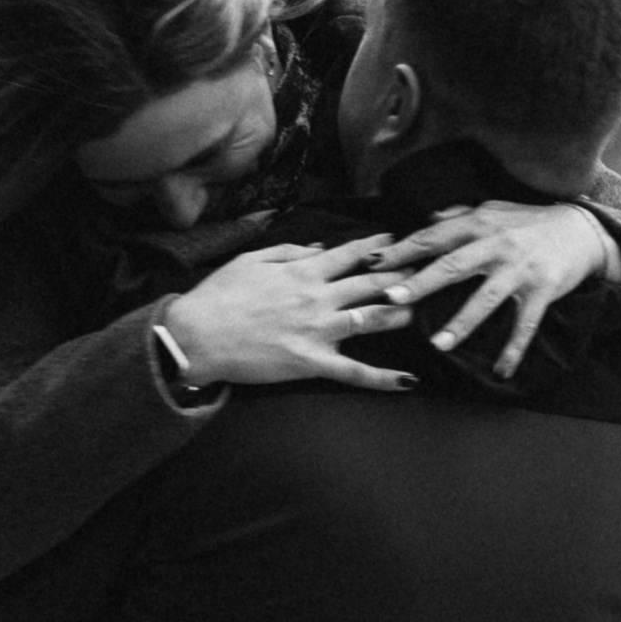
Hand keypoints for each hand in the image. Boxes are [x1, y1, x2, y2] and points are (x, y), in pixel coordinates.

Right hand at [158, 233, 416, 391]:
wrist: (196, 336)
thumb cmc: (218, 296)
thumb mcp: (251, 259)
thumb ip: (290, 250)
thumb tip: (321, 247)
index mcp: (303, 271)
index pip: (349, 254)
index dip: (376, 246)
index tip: (395, 241)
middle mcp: (317, 298)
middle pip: (370, 283)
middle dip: (399, 275)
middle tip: (424, 270)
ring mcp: (318, 331)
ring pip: (371, 319)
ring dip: (400, 313)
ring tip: (421, 308)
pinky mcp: (312, 363)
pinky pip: (354, 372)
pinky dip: (383, 378)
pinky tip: (408, 381)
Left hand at [374, 201, 620, 376]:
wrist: (581, 229)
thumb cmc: (530, 222)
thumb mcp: (493, 210)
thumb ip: (458, 216)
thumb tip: (424, 221)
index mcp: (479, 224)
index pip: (433, 237)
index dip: (402, 250)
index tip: (372, 263)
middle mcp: (497, 245)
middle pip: (452, 266)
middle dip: (420, 284)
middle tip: (391, 301)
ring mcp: (520, 269)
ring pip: (486, 299)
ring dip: (462, 323)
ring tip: (439, 345)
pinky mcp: (543, 290)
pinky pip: (526, 323)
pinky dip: (514, 348)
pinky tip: (500, 370)